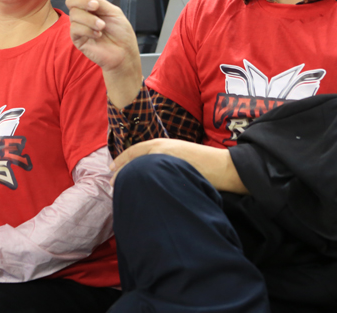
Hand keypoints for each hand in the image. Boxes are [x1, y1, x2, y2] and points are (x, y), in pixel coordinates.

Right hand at [66, 0, 138, 72]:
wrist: (124, 52)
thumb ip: (99, 0)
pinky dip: (87, 30)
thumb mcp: (113, 12)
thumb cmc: (121, 34)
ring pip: (74, 15)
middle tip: (95, 6)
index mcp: (90, 7)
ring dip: (90, 19)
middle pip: (71, 1)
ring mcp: (79, 27)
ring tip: (102, 26)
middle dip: (82, 1)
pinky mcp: (77, 39)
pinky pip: (75, 29)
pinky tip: (97, 34)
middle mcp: (83, 15)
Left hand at [110, 139, 247, 193]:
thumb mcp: (181, 158)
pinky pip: (151, 176)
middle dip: (120, 171)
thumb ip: (165, 162)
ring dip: (127, 177)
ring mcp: (167, 158)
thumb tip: (152, 174)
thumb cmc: (206, 166)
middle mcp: (162, 148)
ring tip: (117, 189)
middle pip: (133, 159)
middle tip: (111, 183)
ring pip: (139, 167)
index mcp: (164, 144)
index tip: (112, 168)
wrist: (225, 167)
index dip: (122, 159)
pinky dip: (140, 183)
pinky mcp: (172, 168)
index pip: (136, 151)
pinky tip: (134, 192)